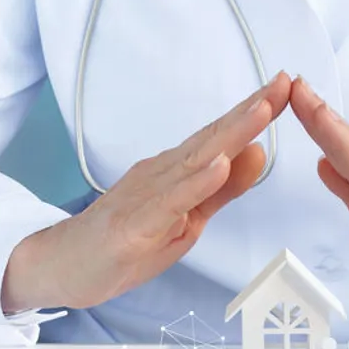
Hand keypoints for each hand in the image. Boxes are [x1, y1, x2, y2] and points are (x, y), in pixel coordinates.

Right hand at [2, 72, 291, 312]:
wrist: (62, 265)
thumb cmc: (123, 241)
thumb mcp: (187, 218)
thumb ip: (222, 190)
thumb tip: (258, 153)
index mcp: (177, 171)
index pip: (222, 136)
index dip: (255, 112)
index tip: (286, 87)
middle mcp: (162, 172)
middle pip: (213, 137)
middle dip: (251, 110)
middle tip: (282, 83)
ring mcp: (146, 196)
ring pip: (195, 161)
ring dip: (230, 134)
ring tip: (261, 111)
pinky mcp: (133, 225)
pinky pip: (169, 201)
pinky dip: (196, 182)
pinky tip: (219, 166)